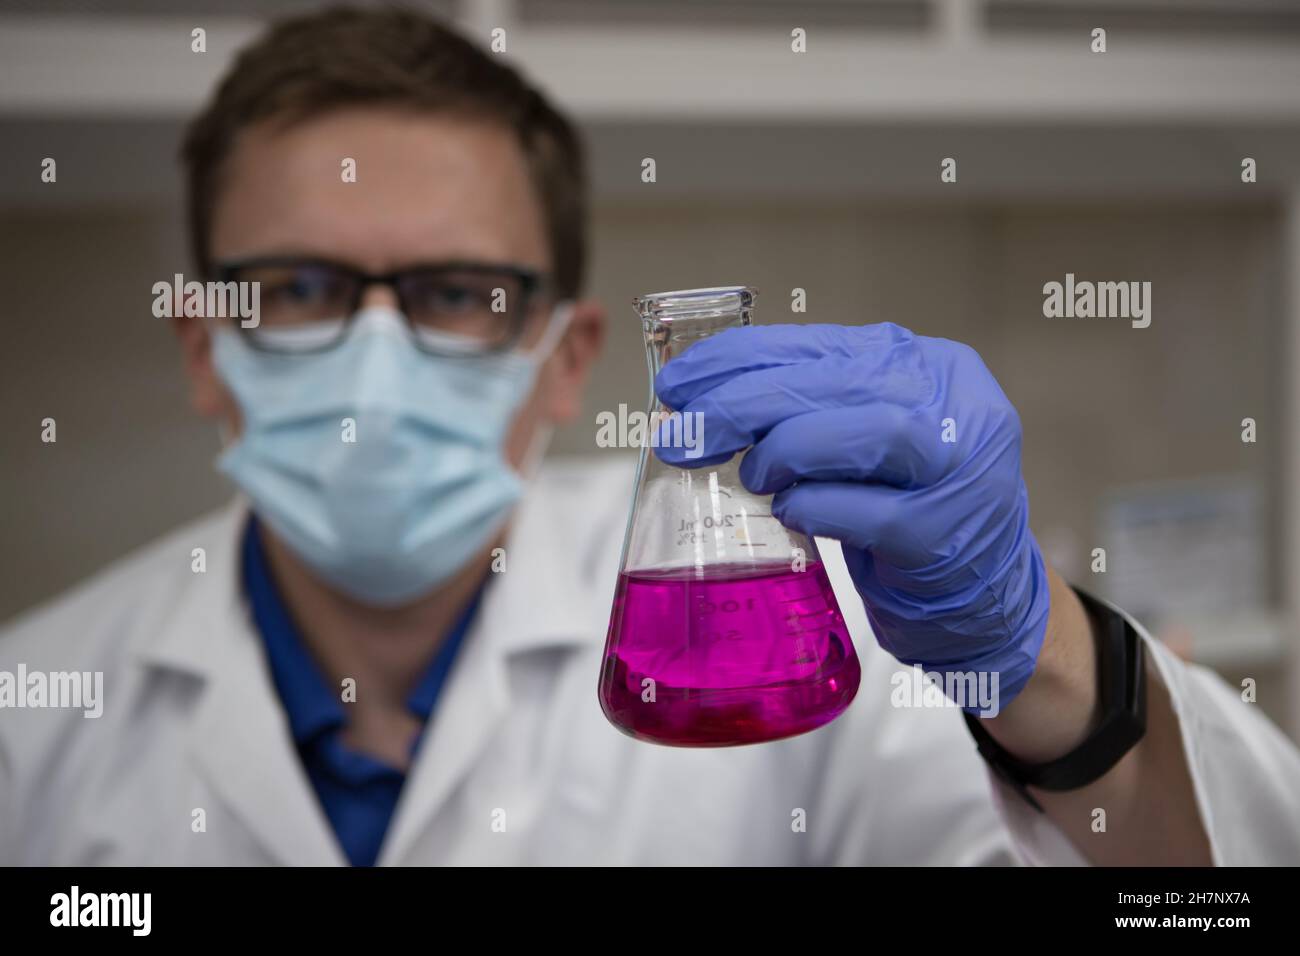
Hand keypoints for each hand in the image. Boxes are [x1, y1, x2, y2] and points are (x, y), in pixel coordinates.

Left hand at [654, 323, 1050, 710]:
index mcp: (931, 367)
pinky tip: (790, 512)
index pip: (821, 344)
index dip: (740, 359)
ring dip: (785, 451)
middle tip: (685, 434)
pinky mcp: (943, 536)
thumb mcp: (866, 437)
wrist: (981, 593)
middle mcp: (956, 407)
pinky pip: (863, 513)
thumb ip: (808, 407)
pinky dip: (811, 507)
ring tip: (754, 475)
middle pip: (834, 384)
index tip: (679, 383)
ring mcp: (958, 473)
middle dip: (742, 404)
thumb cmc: (908, 505)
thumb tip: (701, 402)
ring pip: (861, 435)